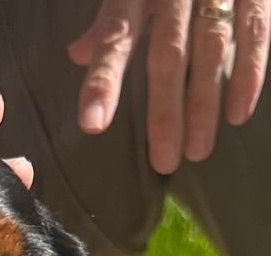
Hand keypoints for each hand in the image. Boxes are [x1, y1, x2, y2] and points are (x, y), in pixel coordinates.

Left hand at [69, 0, 269, 172]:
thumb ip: (109, 19)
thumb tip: (77, 54)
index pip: (114, 39)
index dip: (103, 82)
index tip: (92, 125)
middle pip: (167, 57)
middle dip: (164, 113)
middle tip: (164, 162)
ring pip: (211, 51)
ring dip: (205, 106)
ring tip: (198, 151)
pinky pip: (254, 31)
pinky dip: (249, 73)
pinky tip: (238, 114)